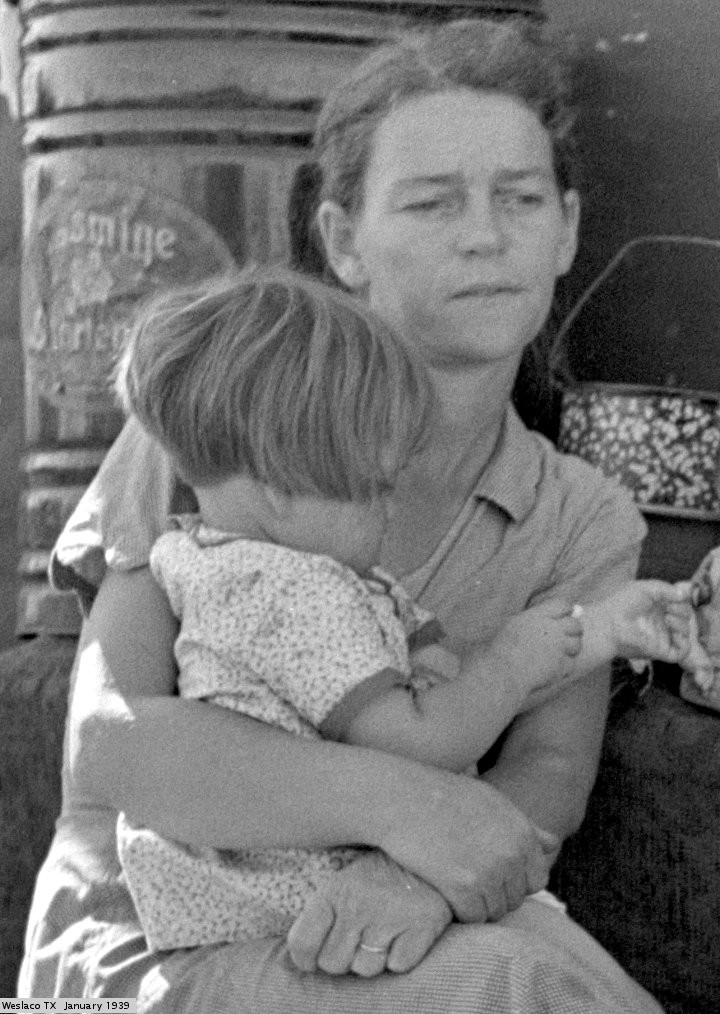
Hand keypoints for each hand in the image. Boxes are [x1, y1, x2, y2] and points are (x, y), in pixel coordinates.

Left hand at [286, 851, 450, 976]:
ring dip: (372, 957)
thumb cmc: (379, 871)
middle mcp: (360, 905)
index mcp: (336, 890)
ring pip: (366, 969)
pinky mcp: (422, 928)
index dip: (304, 958)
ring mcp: (391, 918)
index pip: (302, 942)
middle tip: (356, 938)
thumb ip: (323, 913)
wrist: (429, 848)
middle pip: (333, 963)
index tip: (312, 957)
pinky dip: (400, 956)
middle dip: (342, 957)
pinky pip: (398, 966)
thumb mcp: (344, 879)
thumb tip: (303, 954)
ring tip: (381, 932)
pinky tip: (403, 934)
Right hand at [378, 770, 557, 922]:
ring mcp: (489, 871)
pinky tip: (444, 888)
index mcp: (522, 831)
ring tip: (454, 880)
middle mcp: (512, 853)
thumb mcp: (491, 800)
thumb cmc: (442, 795)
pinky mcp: (464, 888)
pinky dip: (459, 909)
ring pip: (495, 911)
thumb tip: (555, 842)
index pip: (537, 878)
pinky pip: (472, 916)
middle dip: (495, 893)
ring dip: (476, 903)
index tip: (491, 871)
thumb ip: (526, 826)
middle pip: (516, 898)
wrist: (401, 798)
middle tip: (466, 874)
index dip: (514, 879)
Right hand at [489, 599, 583, 695]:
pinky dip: (563, 666)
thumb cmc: (503, 648)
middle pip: (576, 625)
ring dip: (570, 648)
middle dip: (572, 630)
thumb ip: (540, 615)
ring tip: (554, 654)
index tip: (559, 619)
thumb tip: (577, 608)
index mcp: (538, 616)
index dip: (565, 611)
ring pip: (577, 645)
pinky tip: (550, 668)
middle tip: (560, 639)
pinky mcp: (561, 666)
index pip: (563, 605)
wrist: (502, 672)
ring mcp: (558, 648)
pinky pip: (571, 663)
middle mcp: (552, 629)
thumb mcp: (516, 623)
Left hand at [609, 579, 692, 663]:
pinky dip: (685, 642)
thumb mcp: (645, 589)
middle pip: (685, 618)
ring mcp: (661, 638)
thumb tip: (684, 595)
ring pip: (686, 634)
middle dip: (683, 610)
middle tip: (669, 607)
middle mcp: (660, 623)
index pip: (680, 605)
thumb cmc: (622, 604)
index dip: (681, 601)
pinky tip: (674, 632)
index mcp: (657, 608)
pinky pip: (682, 652)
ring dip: (682, 624)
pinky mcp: (661, 651)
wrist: (609, 623)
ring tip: (667, 617)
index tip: (674, 596)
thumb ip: (666, 589)